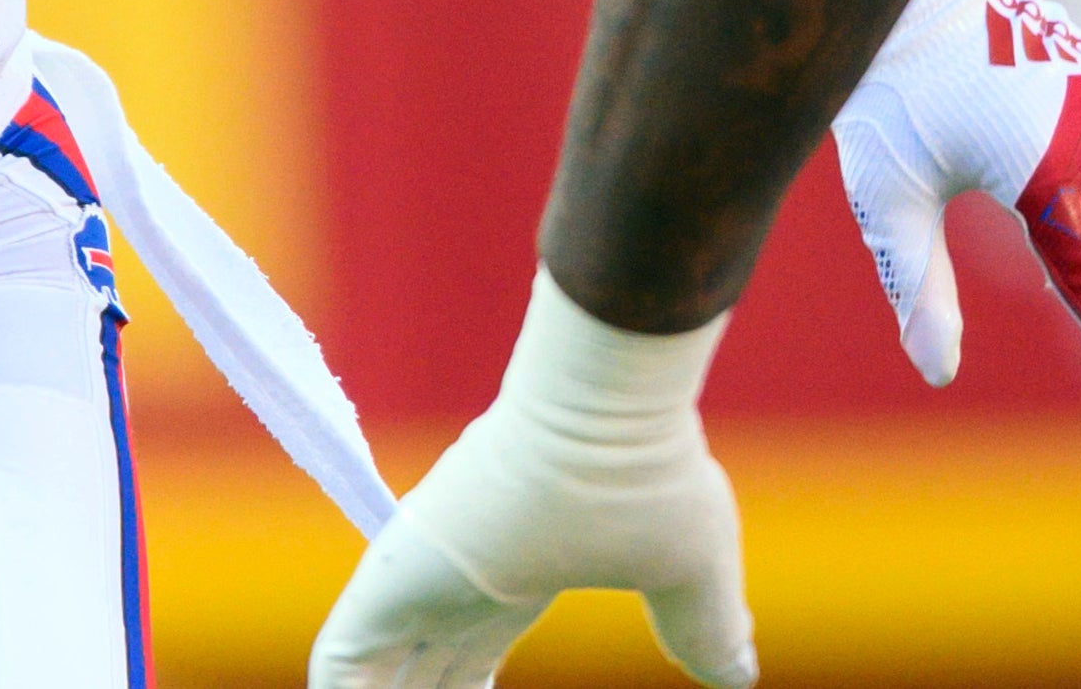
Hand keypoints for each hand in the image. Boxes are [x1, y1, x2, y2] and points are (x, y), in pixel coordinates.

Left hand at [311, 273, 756, 688]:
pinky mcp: (389, 580)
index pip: (466, 656)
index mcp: (511, 577)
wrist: (609, 417)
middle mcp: (456, 579)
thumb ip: (704, 628)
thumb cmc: (651, 481)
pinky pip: (338, 666)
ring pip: (371, 679)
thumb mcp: (690, 576)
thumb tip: (741, 674)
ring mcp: (418, 579)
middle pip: (417, 674)